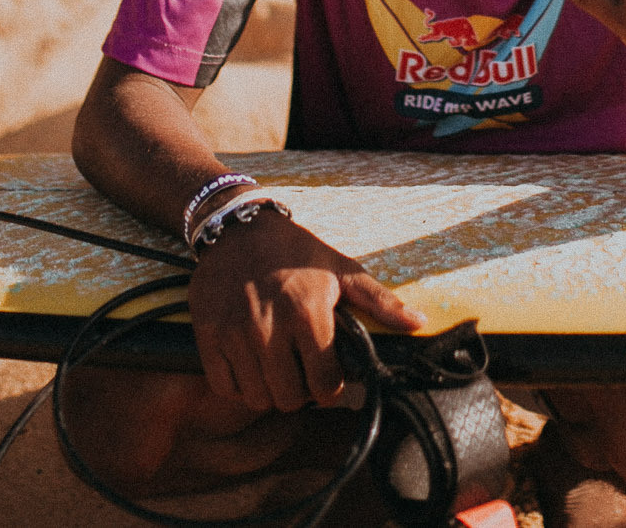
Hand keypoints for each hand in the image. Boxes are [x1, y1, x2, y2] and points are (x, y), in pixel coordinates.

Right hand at [189, 211, 422, 411]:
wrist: (237, 229)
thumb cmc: (296, 252)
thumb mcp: (341, 270)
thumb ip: (379, 301)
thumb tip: (419, 323)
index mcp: (307, 311)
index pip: (325, 384)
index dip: (331, 389)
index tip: (328, 380)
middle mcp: (269, 326)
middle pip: (289, 398)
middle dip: (299, 393)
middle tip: (301, 375)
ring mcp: (234, 332)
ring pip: (257, 397)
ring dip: (269, 391)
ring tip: (276, 369)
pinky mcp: (207, 334)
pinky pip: (224, 386)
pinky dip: (238, 385)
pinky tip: (249, 365)